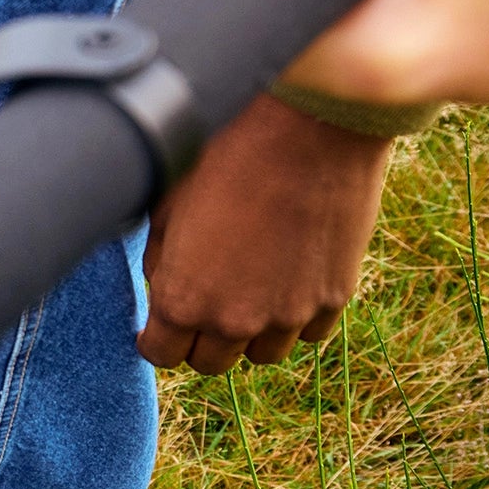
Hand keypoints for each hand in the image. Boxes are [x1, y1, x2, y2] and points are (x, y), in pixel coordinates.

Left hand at [138, 94, 391, 372]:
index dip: (156, 339)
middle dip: (200, 337)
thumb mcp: (168, 203)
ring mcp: (288, 314)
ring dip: (249, 332)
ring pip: (262, 354)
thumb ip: (161, 257)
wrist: (306, 127)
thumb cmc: (226, 152)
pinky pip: (308, 332)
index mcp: (183, 299)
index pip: (161, 354)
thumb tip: (162, 283)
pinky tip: (287, 281)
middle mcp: (234, 320)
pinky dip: (294, 317)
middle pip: (210, 362)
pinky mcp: (333, 298)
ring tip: (248, 288)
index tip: (159, 326)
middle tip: (202, 302)